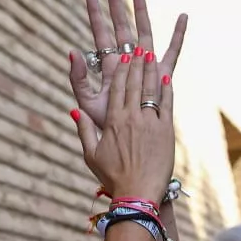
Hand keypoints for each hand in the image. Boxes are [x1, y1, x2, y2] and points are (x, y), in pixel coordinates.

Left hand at [70, 0, 187, 130]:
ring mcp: (146, 68)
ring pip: (144, 34)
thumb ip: (78, 78)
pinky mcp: (162, 76)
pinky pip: (172, 52)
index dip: (95, 17)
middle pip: (121, 29)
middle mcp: (128, 65)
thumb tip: (72, 51)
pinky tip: (183, 17)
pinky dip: (177, 35)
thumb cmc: (106, 128)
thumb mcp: (87, 103)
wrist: (127, 146)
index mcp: (109, 69)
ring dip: (141, 12)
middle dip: (116, 6)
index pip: (101, 36)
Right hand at [73, 52, 174, 198]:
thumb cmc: (113, 177)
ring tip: (151, 54)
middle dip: (136, 63)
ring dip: (150, 70)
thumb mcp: (91, 154)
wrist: (137, 194)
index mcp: (113, 121)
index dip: (121, 70)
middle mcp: (131, 118)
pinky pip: (166, 105)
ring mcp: (150, 123)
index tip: (124, 56)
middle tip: (138, 46)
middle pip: (134, 83)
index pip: (117, 88)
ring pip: (150, 90)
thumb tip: (74, 110)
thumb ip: (84, 129)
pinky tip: (167, 76)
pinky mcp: (166, 132)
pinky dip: (166, 90)